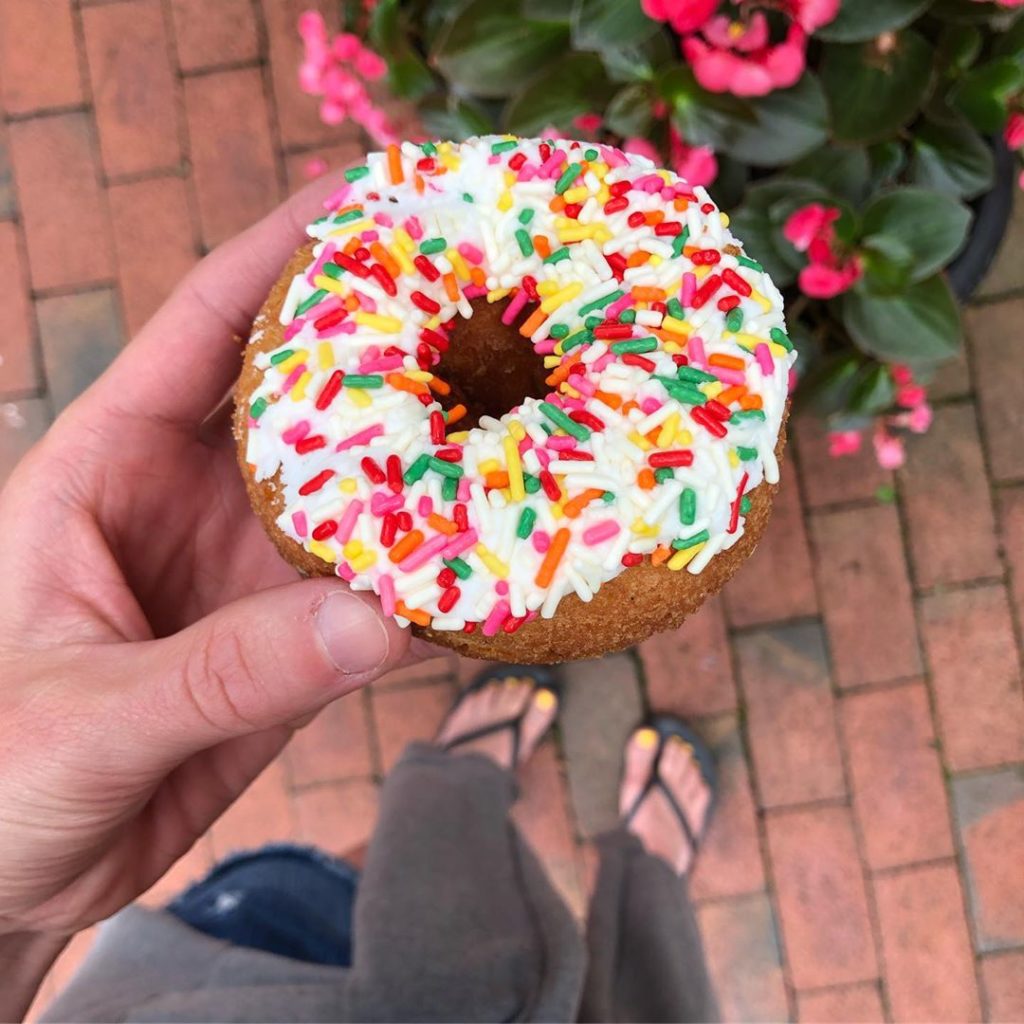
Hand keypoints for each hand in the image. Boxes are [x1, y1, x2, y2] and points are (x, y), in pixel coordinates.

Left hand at [0, 176, 413, 1013]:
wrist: (0, 885)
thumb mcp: (84, 713)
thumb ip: (222, 672)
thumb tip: (375, 624)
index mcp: (109, 468)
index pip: (202, 330)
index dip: (281, 254)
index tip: (368, 197)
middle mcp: (189, 502)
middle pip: (304, 399)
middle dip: (386, 345)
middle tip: (485, 302)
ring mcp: (246, 573)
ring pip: (354, 499)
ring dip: (427, 469)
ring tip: (517, 423)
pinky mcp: (286, 645)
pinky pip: (372, 597)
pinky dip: (429, 584)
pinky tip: (491, 566)